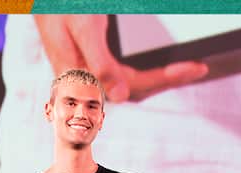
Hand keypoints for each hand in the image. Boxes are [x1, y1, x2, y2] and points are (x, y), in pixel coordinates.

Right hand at [35, 15, 208, 102]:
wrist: (43, 0)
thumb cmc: (61, 7)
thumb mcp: (83, 29)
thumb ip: (99, 63)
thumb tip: (118, 95)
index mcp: (83, 76)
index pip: (132, 85)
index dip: (165, 78)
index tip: (193, 67)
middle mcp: (86, 80)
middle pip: (135, 89)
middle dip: (168, 80)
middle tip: (198, 68)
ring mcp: (89, 75)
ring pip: (131, 85)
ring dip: (159, 79)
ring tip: (184, 70)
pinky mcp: (91, 67)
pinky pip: (123, 76)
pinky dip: (146, 73)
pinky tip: (158, 69)